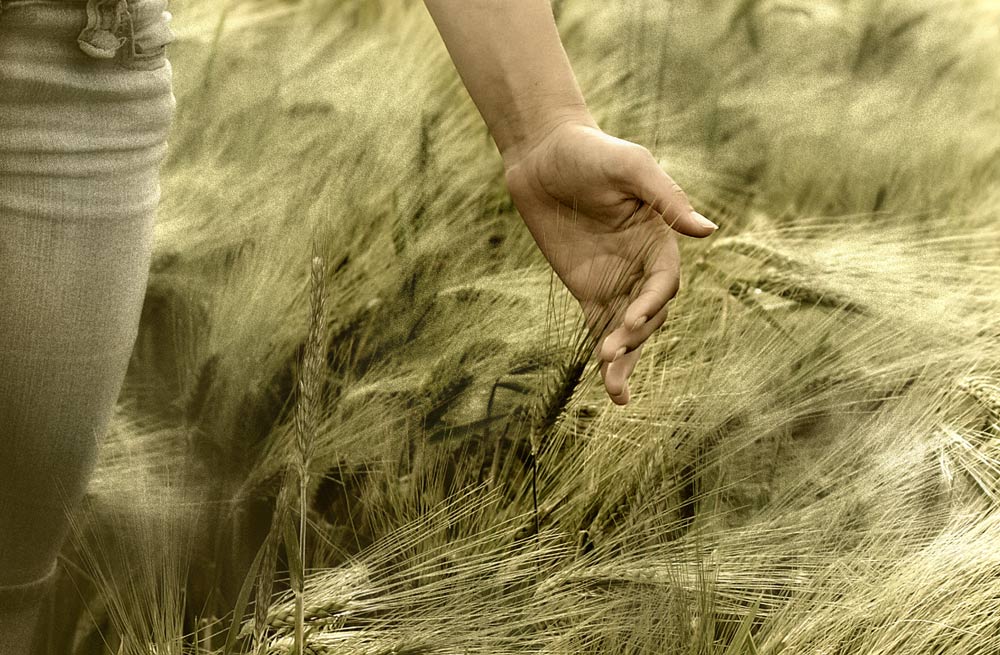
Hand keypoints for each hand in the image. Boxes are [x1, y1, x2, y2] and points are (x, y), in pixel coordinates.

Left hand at [502, 119, 716, 404]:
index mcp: (658, 239)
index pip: (665, 282)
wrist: (543, 153)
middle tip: (611, 351)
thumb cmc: (591, 151)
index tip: (632, 319)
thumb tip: (707, 232)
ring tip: (616, 390)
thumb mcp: (631, 166)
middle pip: (651, 313)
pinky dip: (606, 356)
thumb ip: (666, 199)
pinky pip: (600, 326)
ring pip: (629, 329)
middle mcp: (641, 264)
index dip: (653, 303)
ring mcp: (615, 279)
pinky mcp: (587, 288)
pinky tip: (610, 384)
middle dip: (635, 336)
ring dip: (626, 359)